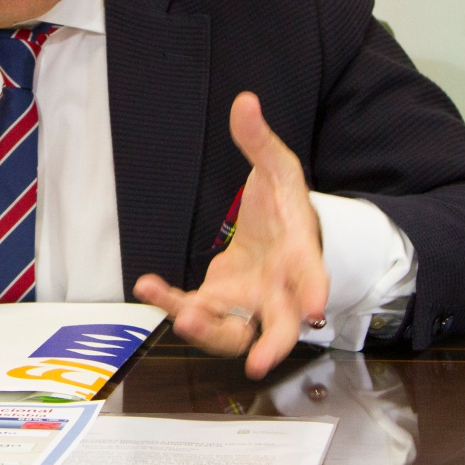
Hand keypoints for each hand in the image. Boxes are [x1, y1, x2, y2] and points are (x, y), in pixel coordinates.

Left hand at [134, 92, 327, 377]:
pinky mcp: (219, 303)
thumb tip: (244, 102)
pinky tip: (148, 285)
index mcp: (300, 253)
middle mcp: (278, 289)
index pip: (312, 275)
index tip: (316, 307)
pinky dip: (171, 302)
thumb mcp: (277, 166)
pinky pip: (195, 310)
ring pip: (235, 333)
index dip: (314, 290)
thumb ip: (259, 139)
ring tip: (183, 317)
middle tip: (259, 362)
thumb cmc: (285, 205)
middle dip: (272, 345)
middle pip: (281, 327)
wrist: (277, 231)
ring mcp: (248, 302)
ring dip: (211, 332)